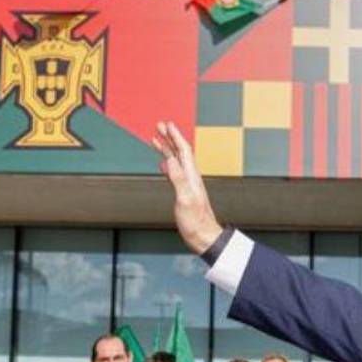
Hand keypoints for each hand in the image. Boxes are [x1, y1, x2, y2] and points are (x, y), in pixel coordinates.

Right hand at [151, 121, 222, 254]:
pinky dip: (168, 164)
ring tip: (158, 140)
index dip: (175, 136)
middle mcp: (190, 178)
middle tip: (159, 126)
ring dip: (167, 149)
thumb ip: (178, 179)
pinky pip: (175, 172)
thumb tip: (170, 160)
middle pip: (180, 153)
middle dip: (170, 138)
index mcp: (191, 177)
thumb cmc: (195, 221)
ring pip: (176, 161)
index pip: (184, 151)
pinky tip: (164, 164)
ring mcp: (188, 184)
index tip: (167, 124)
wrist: (203, 236)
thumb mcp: (185, 199)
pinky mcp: (184, 192)